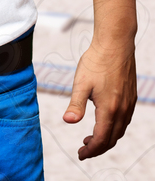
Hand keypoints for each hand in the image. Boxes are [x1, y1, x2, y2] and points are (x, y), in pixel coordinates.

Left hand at [63, 40, 136, 158]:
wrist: (115, 45)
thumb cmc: (96, 62)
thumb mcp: (81, 83)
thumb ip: (75, 104)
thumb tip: (68, 121)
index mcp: (109, 109)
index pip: (102, 139)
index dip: (91, 150)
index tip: (80, 154)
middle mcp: (123, 110)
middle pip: (112, 139)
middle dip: (98, 148)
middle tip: (83, 149)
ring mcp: (129, 104)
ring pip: (120, 131)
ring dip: (106, 139)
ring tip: (90, 139)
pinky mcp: (130, 98)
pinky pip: (124, 121)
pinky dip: (114, 128)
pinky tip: (103, 122)